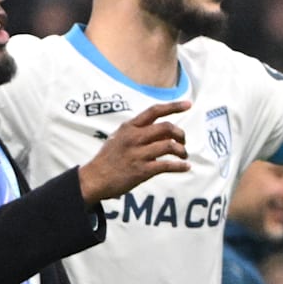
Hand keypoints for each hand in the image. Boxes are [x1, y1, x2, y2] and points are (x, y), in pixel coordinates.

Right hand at [75, 100, 191, 200]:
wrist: (94, 179)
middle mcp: (134, 138)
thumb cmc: (108, 159)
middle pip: (166, 127)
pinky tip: (185, 167)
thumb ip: (139, 133)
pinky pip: (168, 165)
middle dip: (180, 134)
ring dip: (182, 151)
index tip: (188, 104)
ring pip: (170, 146)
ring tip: (183, 156)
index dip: (173, 106)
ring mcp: (138, 154)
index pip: (154, 111)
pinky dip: (180, 166)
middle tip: (183, 141)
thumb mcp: (119, 138)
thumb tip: (166, 133)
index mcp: (129, 128)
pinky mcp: (142, 170)